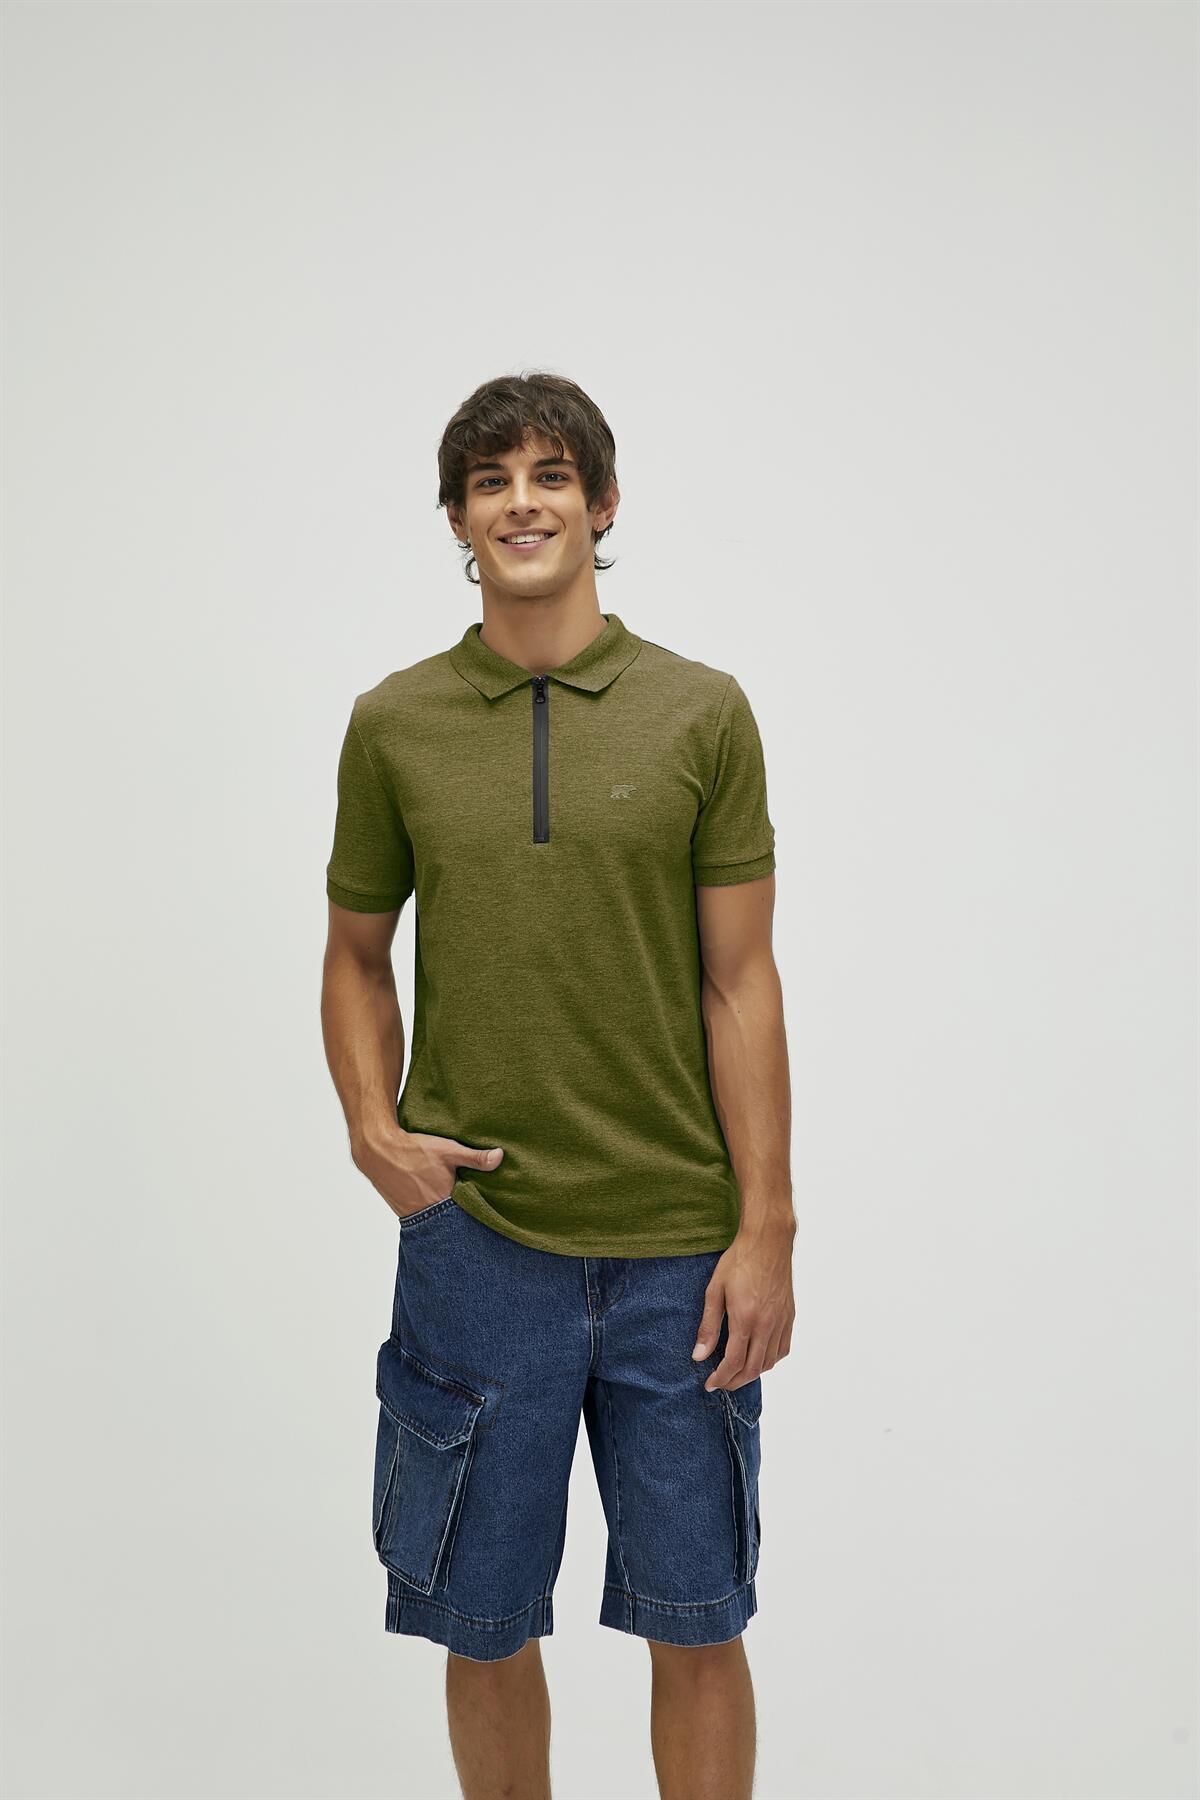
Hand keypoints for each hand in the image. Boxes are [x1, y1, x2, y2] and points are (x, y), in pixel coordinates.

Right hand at [351, 1126, 503, 1222]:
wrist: (378, 1150)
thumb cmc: (414, 1149)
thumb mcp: (449, 1150)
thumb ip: (475, 1157)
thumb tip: (500, 1157)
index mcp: (444, 1200)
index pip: (466, 1215)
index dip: (475, 1213)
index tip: (486, 1214)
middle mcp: (428, 1212)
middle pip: (450, 1221)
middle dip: (460, 1217)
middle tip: (469, 1212)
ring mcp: (413, 1214)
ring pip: (434, 1220)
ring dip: (443, 1215)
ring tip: (451, 1209)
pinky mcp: (401, 1211)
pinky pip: (420, 1217)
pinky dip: (428, 1213)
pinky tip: (432, 1203)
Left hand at [691, 1218, 794, 1393]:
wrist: (768, 1241)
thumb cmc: (739, 1261)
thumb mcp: (714, 1290)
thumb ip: (708, 1326)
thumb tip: (699, 1355)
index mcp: (746, 1318)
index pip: (734, 1362)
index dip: (721, 1378)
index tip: (710, 1384)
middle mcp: (767, 1324)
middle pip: (752, 1368)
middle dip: (734, 1381)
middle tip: (720, 1383)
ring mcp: (781, 1321)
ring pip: (769, 1362)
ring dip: (752, 1374)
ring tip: (736, 1373)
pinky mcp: (789, 1316)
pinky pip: (782, 1349)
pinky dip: (770, 1361)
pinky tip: (758, 1358)